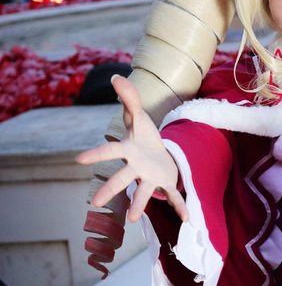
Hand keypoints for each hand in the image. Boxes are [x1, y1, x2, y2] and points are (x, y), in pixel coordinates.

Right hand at [76, 75, 187, 222]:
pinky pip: (173, 196)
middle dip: (110, 189)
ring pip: (143, 191)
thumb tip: (116, 77)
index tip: (80, 159)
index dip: (96, 154)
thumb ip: (129, 97)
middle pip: (122, 178)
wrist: (158, 152)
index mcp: (128, 150)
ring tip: (133, 219)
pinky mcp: (166, 182)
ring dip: (139, 204)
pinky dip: (179, 206)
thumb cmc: (143, 135)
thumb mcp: (138, 115)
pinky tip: (187, 218)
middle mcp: (136, 167)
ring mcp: (150, 176)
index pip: (110, 151)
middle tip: (94, 203)